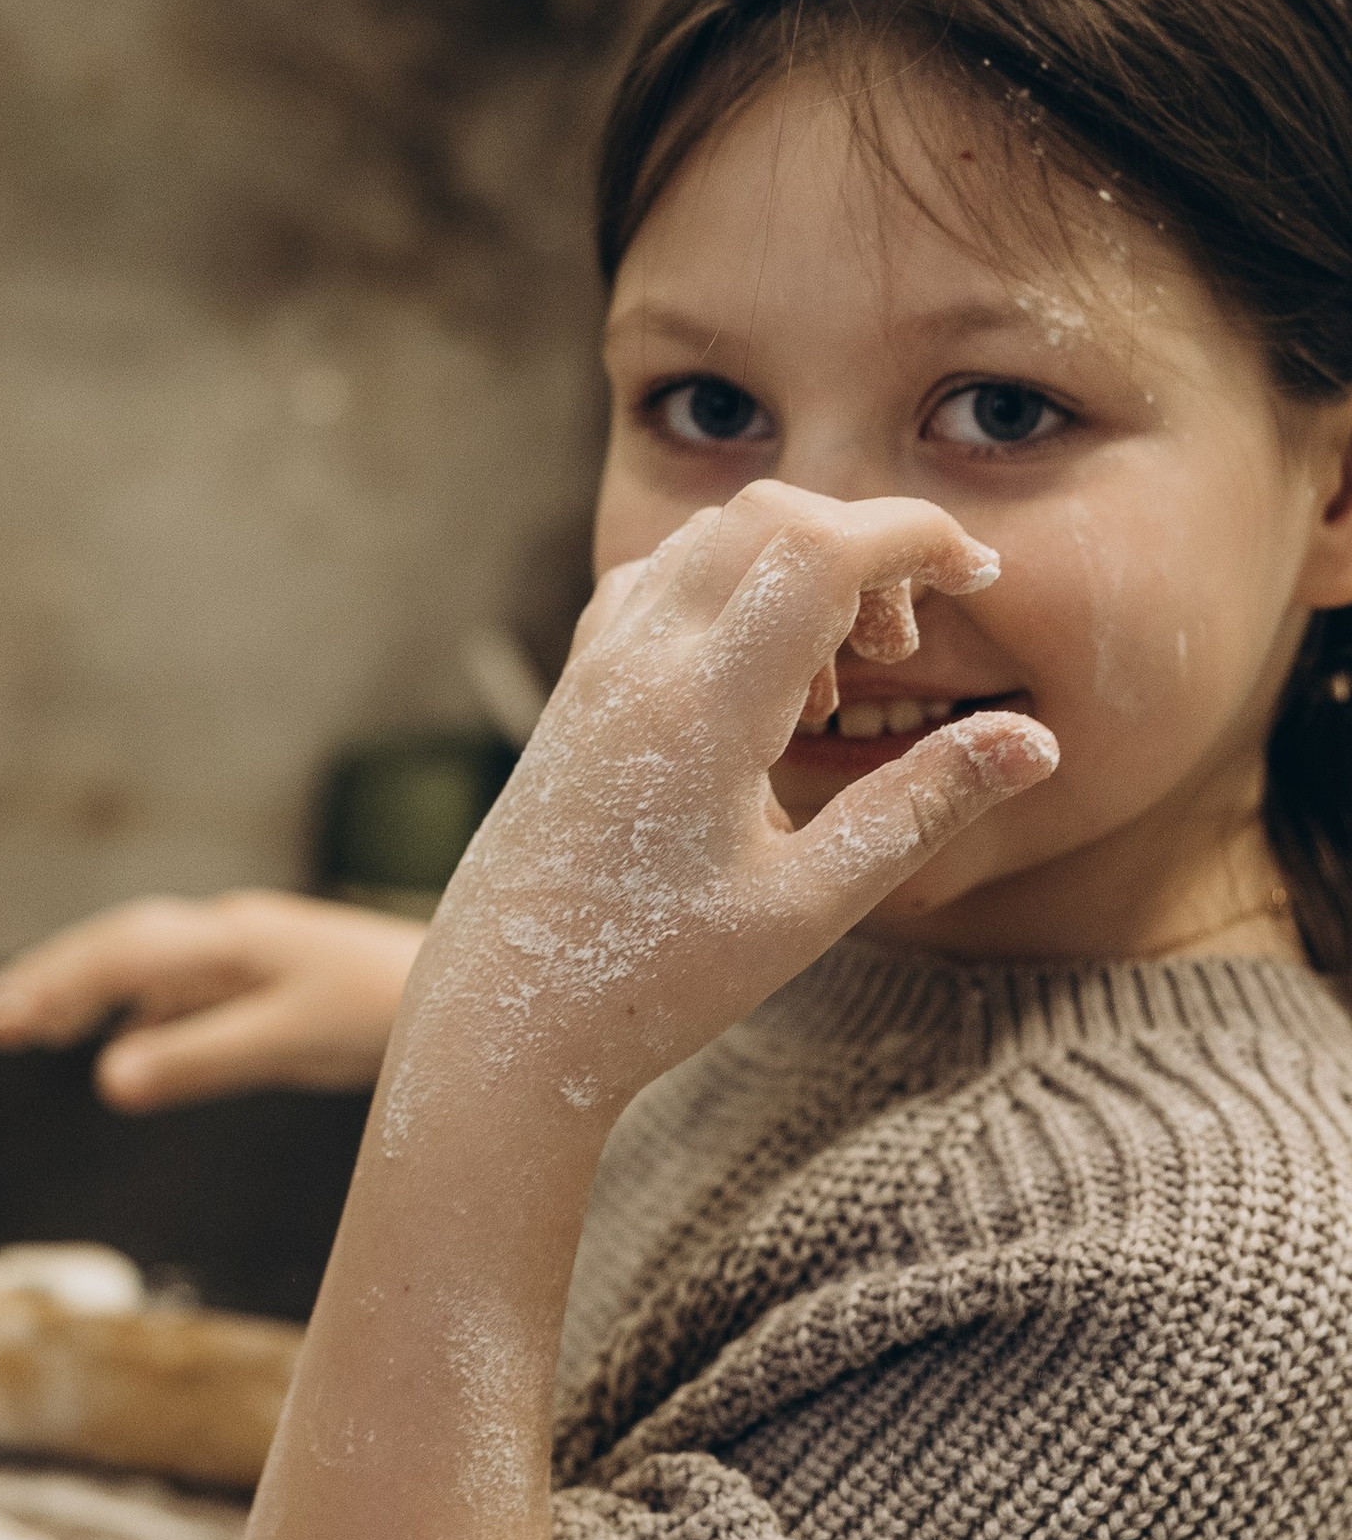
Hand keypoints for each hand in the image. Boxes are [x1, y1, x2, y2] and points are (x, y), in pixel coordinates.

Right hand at [0, 891, 422, 1109]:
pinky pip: (187, 984)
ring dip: (91, 987)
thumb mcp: (288, 1042)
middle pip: (124, 945)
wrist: (484, 992)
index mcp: (232, 941)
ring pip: (152, 962)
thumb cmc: (388, 1014)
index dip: (58, 985)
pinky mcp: (277, 977)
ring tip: (33, 1024)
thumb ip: (199, 1058)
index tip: (4, 1023)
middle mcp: (235, 935)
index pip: (122, 954)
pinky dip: (140, 1007)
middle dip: (57, 979)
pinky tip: (125, 1041)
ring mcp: (255, 952)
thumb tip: (107, 1081)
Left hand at [406, 483, 1058, 1124]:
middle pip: (768, 517)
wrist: (505, 1022)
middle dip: (863, 546)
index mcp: (704, 706)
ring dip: (793, 568)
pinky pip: (654, 583)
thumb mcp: (808, 905)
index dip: (916, 534)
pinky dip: (727, 590)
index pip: (820, 545)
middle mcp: (639, 663)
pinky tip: (756, 686)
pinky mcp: (573, 691)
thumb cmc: (655, 982)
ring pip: (708, 540)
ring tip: (832, 692)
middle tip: (902, 654)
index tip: (977, 577)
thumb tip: (1036, 741)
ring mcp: (594, 670)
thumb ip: (922, 808)